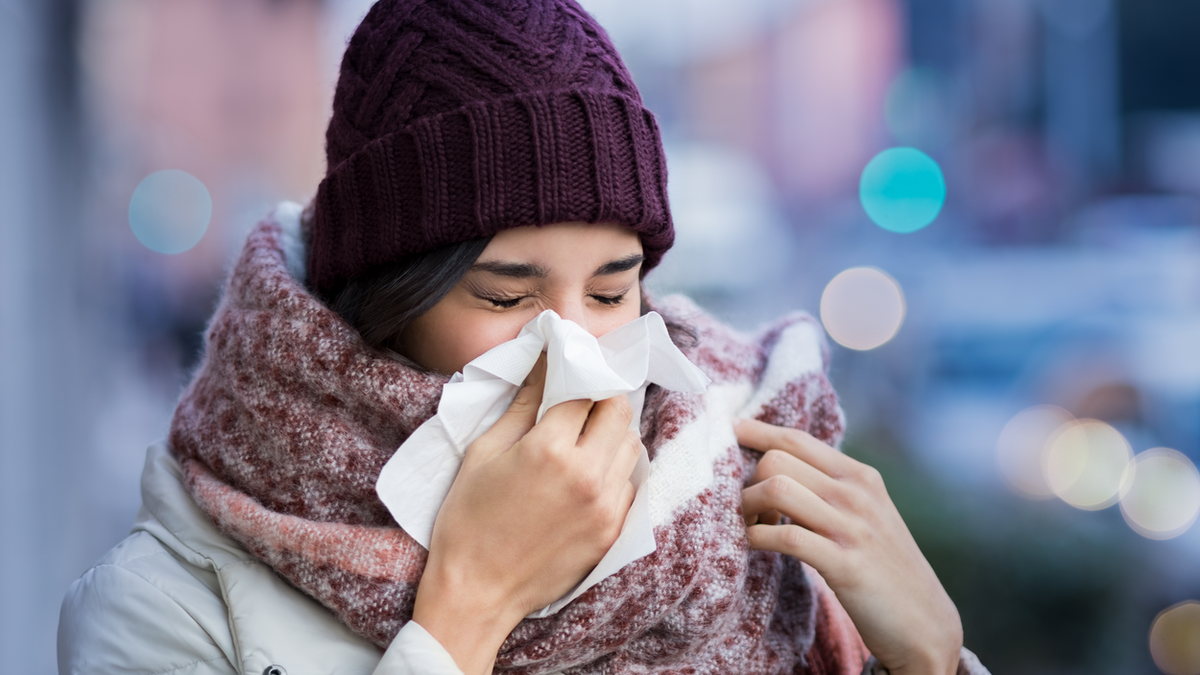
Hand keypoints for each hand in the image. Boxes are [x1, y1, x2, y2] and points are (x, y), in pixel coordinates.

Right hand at [412, 355, 641, 674]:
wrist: (476, 593)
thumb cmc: (467, 521)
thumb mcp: (484, 452)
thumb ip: (521, 405)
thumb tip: (543, 363)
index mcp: (549, 449)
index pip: (585, 390)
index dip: (576, 376)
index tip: (568, 372)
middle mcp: (587, 474)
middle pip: (618, 412)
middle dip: (600, 401)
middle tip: (578, 406)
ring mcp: (605, 506)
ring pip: (631, 447)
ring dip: (611, 435)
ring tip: (582, 442)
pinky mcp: (612, 531)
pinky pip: (629, 485)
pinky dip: (614, 472)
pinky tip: (585, 478)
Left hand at [737, 419, 962, 674]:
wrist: (924, 623)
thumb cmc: (883, 567)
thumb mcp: (865, 514)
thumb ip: (830, 488)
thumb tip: (777, 465)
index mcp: (860, 476)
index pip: (796, 438)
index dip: (756, 432)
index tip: (729, 430)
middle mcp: (857, 494)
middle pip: (776, 460)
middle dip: (748, 482)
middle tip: (748, 511)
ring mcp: (852, 528)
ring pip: (776, 489)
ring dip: (747, 507)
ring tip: (749, 527)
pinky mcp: (845, 564)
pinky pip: (785, 536)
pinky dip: (756, 537)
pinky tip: (752, 545)